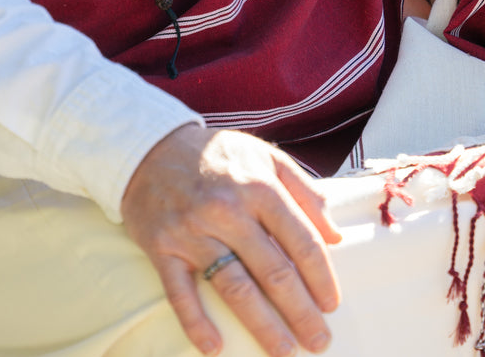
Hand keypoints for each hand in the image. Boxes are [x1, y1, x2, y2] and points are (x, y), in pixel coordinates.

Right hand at [120, 124, 342, 355]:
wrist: (148, 147)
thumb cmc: (217, 155)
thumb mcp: (267, 158)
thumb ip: (305, 191)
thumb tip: (335, 235)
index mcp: (260, 188)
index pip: (301, 241)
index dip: (321, 277)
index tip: (333, 305)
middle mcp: (228, 212)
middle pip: (273, 272)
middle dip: (300, 312)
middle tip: (319, 341)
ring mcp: (193, 232)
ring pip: (235, 288)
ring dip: (262, 325)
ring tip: (283, 352)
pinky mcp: (162, 249)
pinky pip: (180, 293)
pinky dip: (196, 322)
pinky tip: (215, 348)